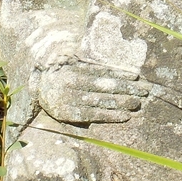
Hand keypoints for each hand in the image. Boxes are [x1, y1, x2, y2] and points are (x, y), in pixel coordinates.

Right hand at [34, 55, 149, 124]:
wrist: (37, 90)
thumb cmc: (61, 75)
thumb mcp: (71, 64)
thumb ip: (89, 65)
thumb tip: (115, 68)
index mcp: (71, 69)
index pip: (100, 72)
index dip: (119, 74)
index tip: (136, 76)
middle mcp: (69, 84)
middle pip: (102, 86)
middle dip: (125, 88)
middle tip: (144, 90)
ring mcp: (68, 100)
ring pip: (100, 102)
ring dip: (121, 102)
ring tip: (138, 102)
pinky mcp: (68, 115)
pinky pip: (93, 115)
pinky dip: (110, 116)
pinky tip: (125, 115)